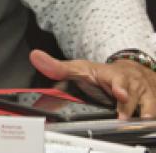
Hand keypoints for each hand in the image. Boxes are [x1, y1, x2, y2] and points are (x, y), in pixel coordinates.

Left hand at [31, 50, 155, 118]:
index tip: (119, 93)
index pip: (118, 79)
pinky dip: (152, 116)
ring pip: (149, 104)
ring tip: (141, 121)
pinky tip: (148, 123)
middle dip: (130, 105)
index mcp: (113, 75)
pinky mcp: (153, 102)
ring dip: (145, 112)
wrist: (131, 70)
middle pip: (134, 95)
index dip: (119, 87)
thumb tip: (35, 56)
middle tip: (124, 117)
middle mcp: (132, 83)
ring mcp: (146, 93)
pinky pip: (154, 111)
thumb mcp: (81, 68)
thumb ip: (58, 67)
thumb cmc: (103, 74)